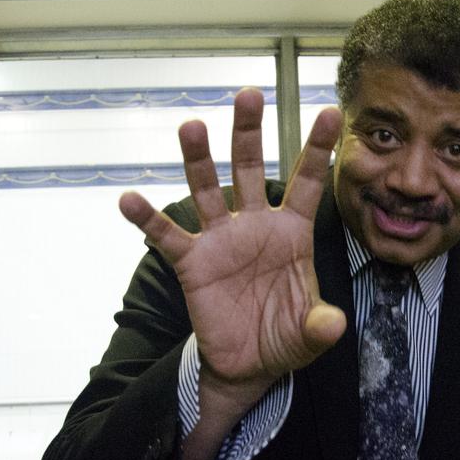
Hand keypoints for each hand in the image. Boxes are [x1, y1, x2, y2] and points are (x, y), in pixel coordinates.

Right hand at [118, 88, 347, 459]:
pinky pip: (167, 237)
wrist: (250, 364)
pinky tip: (129, 198)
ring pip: (207, 190)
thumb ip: (321, 326)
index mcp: (292, 232)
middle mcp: (255, 225)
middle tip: (248, 94)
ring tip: (191, 126)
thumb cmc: (285, 336)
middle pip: (250, 169)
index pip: (306, 183)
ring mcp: (221, 240)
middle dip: (248, 132)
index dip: (316, 149)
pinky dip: (147, 219)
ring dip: (198, 160)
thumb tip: (331, 325)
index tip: (330, 112)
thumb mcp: (311, 334)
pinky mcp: (193, 263)